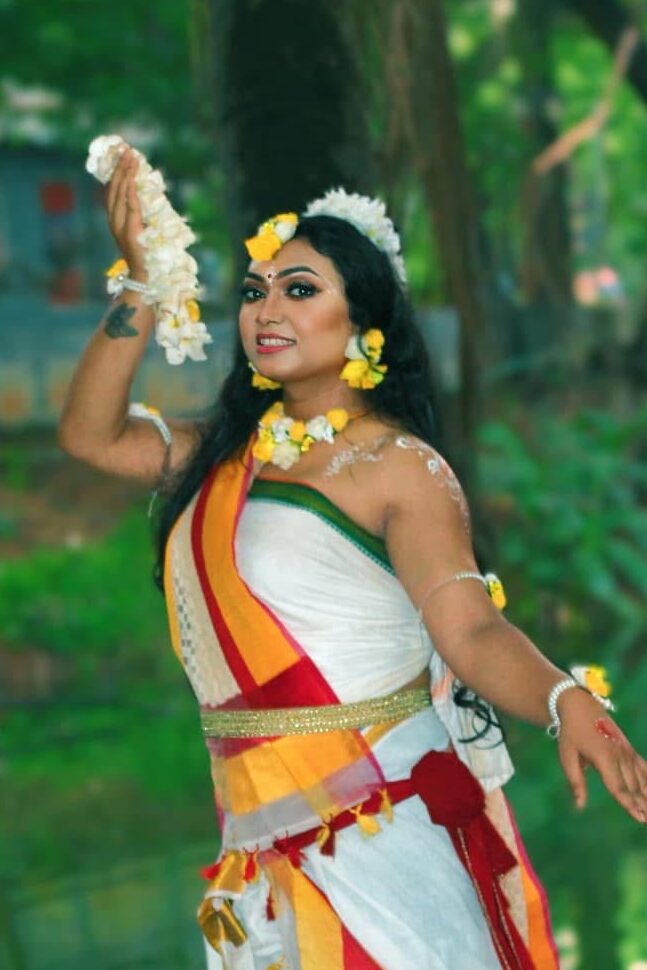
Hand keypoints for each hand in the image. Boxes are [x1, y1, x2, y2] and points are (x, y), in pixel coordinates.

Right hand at [105, 146, 146, 279]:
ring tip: (131, 159)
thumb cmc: (146, 253)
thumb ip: (140, 213)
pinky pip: (130, 209)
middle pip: (114, 189)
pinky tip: (132, 181)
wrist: (143, 275)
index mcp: (114, 218)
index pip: (112, 190)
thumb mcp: (141, 228)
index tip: (122, 155)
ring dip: (126, 176)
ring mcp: (119, 227)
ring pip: (120, 195)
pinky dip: (130, 194)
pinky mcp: (129, 233)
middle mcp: (113, 220)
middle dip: (120, 168)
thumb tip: (146, 194)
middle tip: (127, 150)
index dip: (116, 172)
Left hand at [557, 687, 646, 823]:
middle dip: (641, 804)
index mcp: (603, 757)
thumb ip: (576, 781)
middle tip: (646, 820)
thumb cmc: (571, 733)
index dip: (628, 803)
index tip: (638, 817)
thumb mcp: (567, 756)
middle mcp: (619, 754)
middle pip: (632, 785)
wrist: (580, 706)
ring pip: (640, 777)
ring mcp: (626, 750)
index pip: (618, 786)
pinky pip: (642, 765)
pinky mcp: (628, 747)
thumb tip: (579, 806)